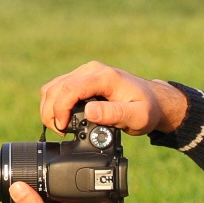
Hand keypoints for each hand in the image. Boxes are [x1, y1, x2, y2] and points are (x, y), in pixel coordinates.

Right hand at [39, 61, 187, 135]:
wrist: (153, 101)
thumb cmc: (147, 109)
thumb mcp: (137, 117)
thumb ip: (114, 114)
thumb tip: (89, 112)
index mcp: (104, 77)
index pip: (70, 88)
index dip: (60, 109)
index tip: (64, 128)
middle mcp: (91, 70)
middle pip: (56, 88)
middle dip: (51, 112)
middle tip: (61, 132)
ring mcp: (85, 73)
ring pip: (53, 87)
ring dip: (50, 109)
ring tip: (61, 128)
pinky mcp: (81, 79)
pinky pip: (58, 89)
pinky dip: (54, 105)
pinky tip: (63, 119)